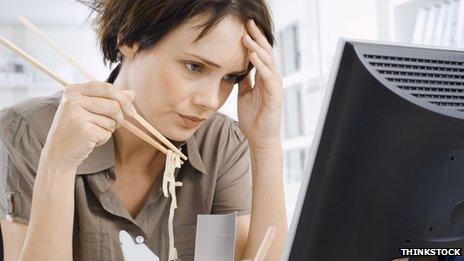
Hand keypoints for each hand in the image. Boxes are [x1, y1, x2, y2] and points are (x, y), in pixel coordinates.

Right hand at [42, 82, 135, 169]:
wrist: (58, 152)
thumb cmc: (76, 129)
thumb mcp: (89, 109)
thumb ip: (110, 99)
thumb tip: (132, 93)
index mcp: (73, 90)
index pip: (107, 88)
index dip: (123, 99)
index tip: (131, 110)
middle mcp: (73, 100)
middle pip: (114, 104)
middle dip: (120, 116)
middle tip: (117, 124)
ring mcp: (77, 115)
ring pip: (112, 119)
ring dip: (109, 129)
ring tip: (94, 132)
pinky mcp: (83, 130)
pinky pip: (107, 133)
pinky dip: (103, 138)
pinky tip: (90, 140)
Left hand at [237, 19, 282, 149]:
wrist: (260, 138)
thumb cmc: (253, 117)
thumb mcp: (244, 94)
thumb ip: (244, 80)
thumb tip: (236, 67)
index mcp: (264, 78)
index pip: (260, 54)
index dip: (253, 40)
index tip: (244, 27)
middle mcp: (272, 79)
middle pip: (266, 53)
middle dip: (257, 37)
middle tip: (248, 23)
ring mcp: (274, 87)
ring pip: (268, 62)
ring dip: (257, 48)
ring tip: (246, 37)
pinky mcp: (274, 96)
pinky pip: (268, 77)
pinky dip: (260, 65)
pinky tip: (252, 56)